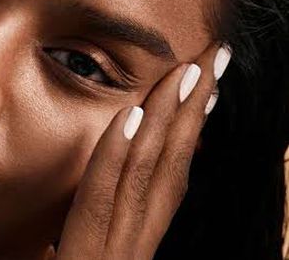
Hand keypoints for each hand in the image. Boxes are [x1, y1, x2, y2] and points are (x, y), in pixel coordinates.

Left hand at [53, 41, 229, 258]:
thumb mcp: (82, 248)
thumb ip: (95, 216)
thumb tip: (105, 176)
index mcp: (135, 238)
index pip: (171, 175)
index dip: (191, 127)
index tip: (205, 82)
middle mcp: (134, 244)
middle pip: (172, 165)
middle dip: (195, 108)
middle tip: (215, 56)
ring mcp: (113, 254)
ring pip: (147, 173)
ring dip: (169, 118)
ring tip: (187, 71)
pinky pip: (98, 198)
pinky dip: (115, 154)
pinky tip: (131, 116)